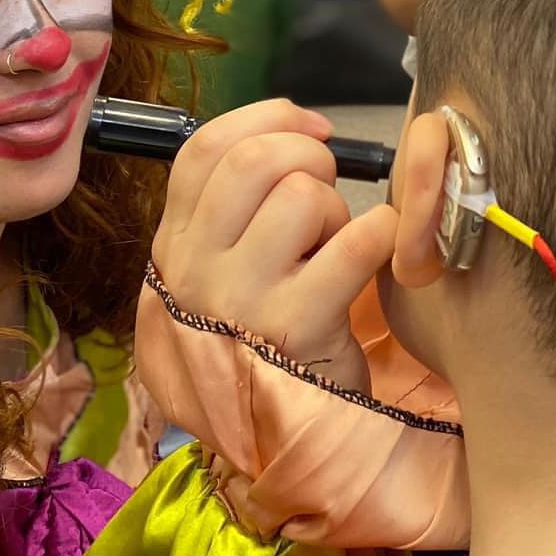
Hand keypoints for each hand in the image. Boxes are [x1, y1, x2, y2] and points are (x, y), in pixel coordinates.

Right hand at [149, 98, 399, 392]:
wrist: (277, 436)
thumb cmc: (262, 332)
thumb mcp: (223, 268)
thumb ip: (237, 203)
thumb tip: (302, 124)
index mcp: (174, 244)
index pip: (204, 149)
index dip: (267, 118)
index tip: (311, 126)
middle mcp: (196, 270)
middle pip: (253, 162)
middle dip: (309, 154)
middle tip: (329, 185)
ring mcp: (243, 302)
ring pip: (301, 197)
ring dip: (337, 209)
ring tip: (334, 243)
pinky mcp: (298, 330)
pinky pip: (353, 246)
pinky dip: (380, 233)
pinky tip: (376, 249)